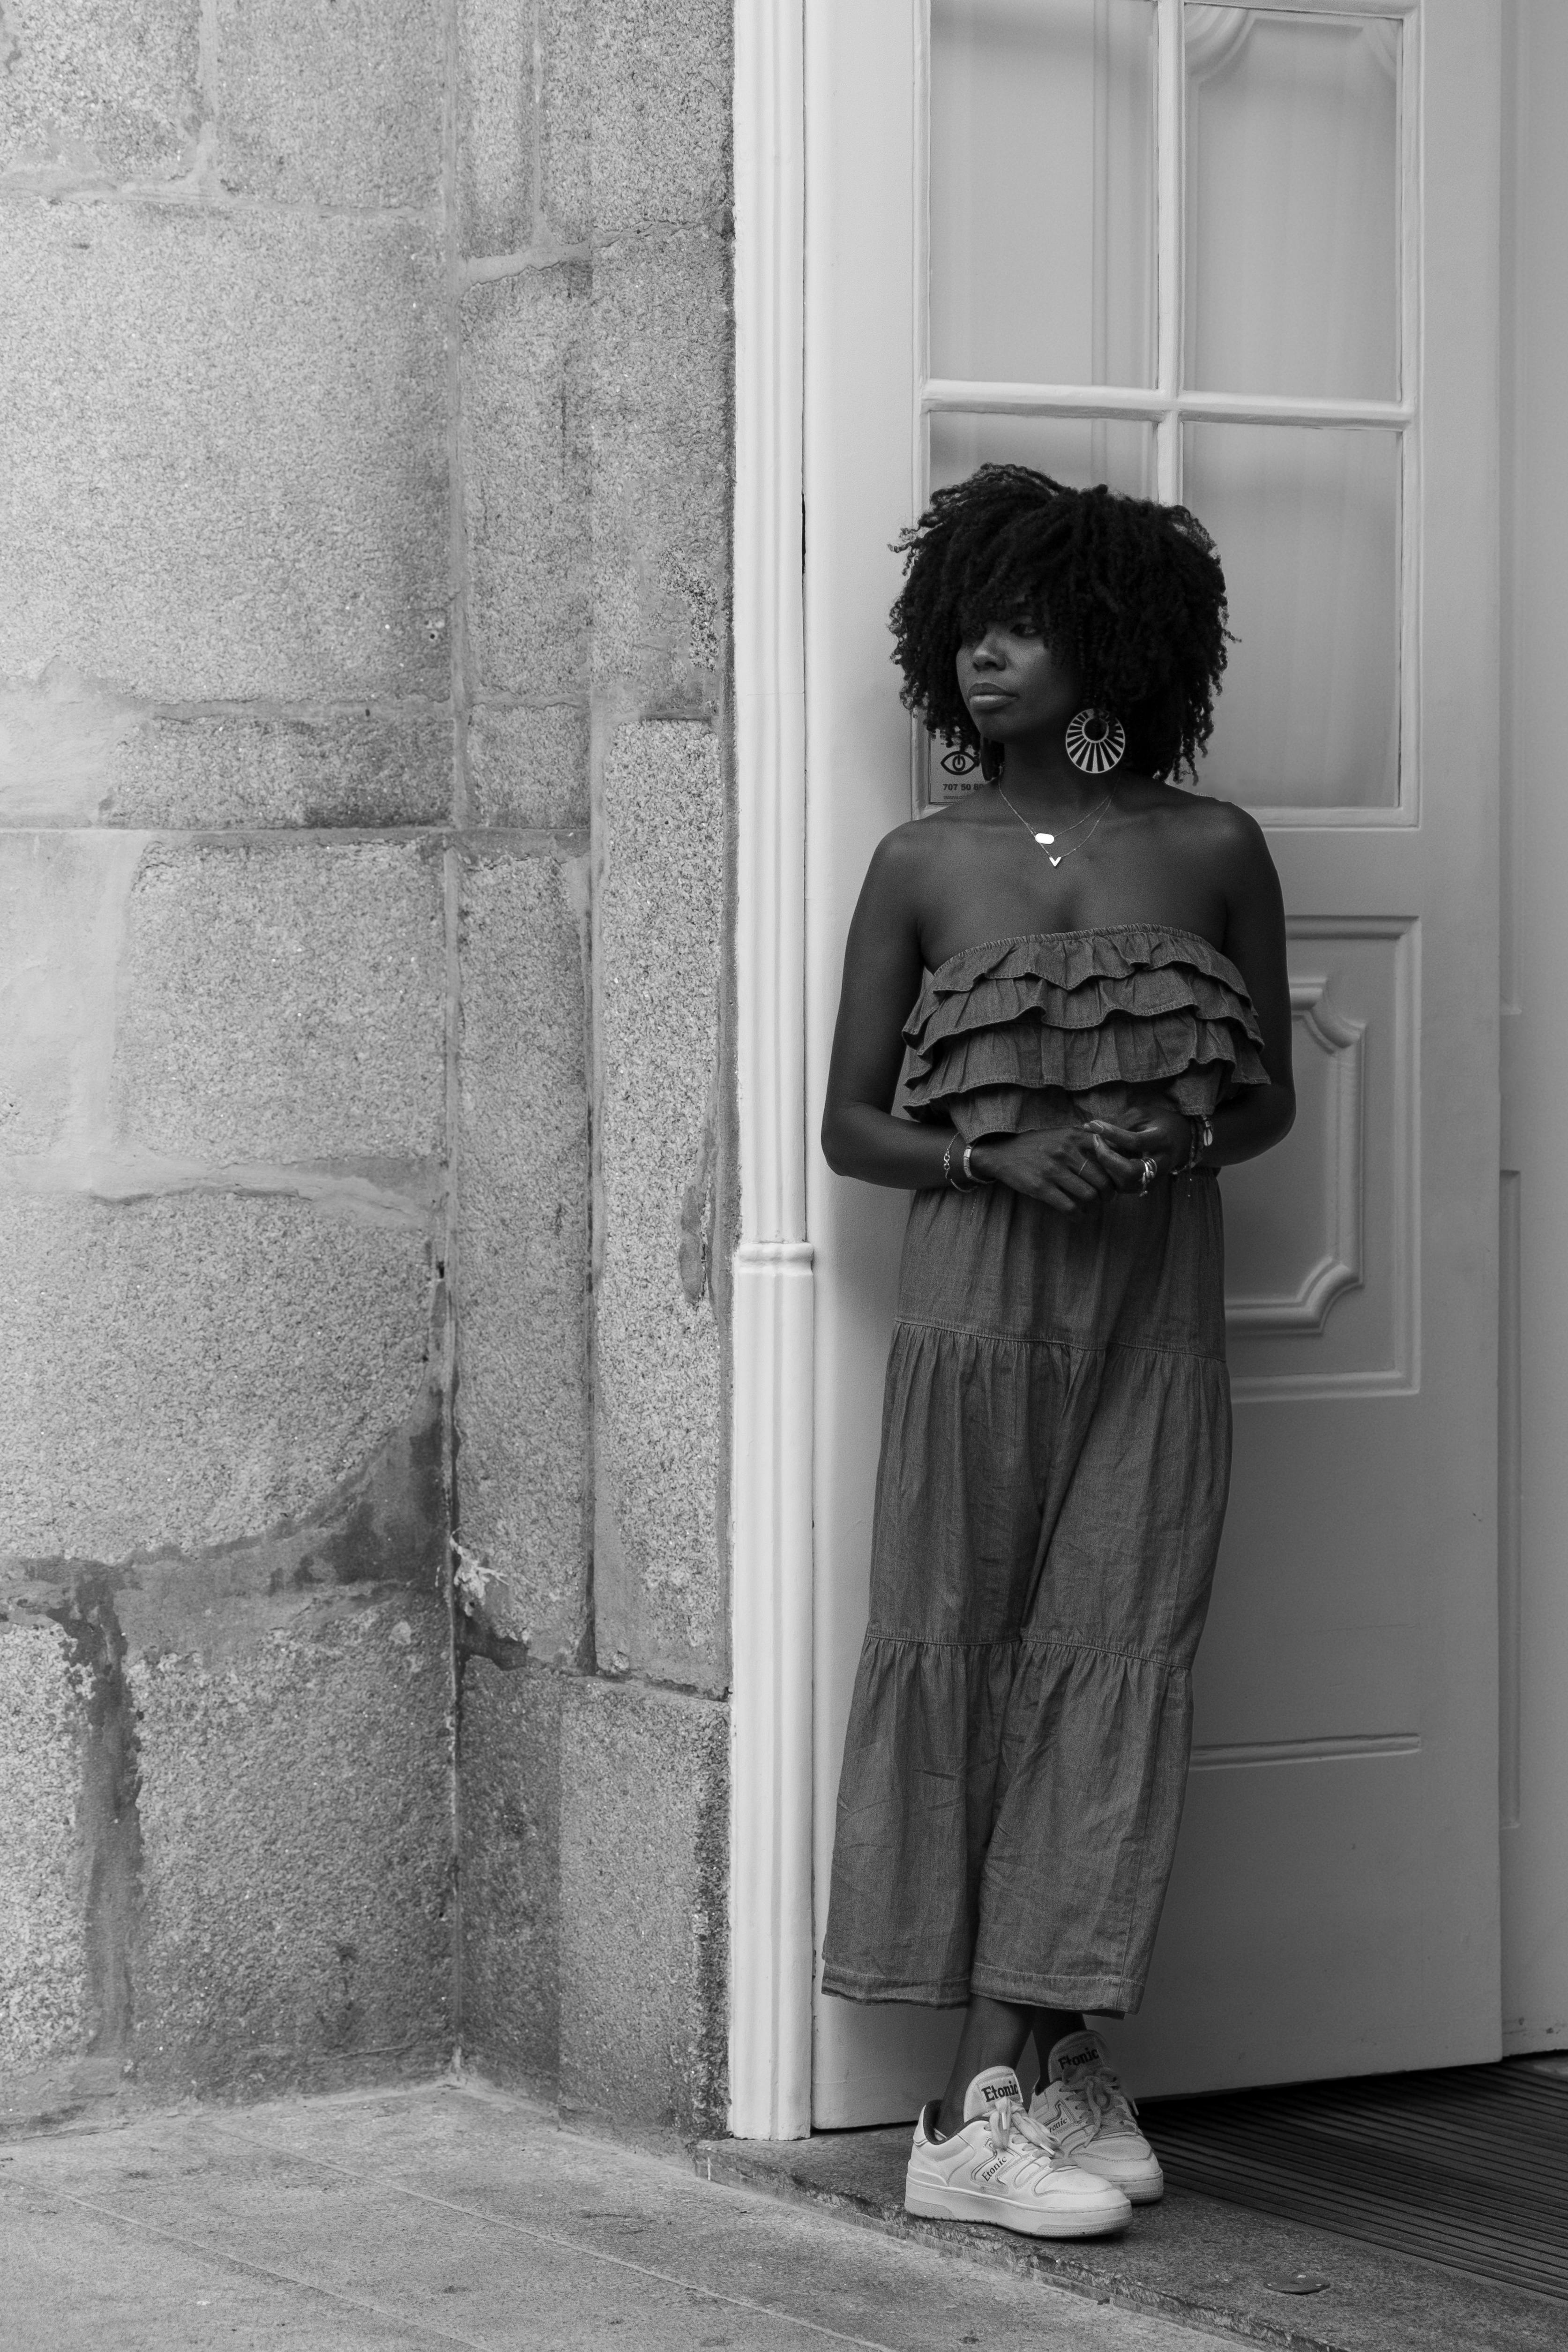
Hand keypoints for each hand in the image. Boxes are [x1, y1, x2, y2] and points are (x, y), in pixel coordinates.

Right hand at [973, 1116, 1113, 1216]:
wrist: (1001, 1152)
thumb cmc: (1036, 1145)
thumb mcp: (1062, 1133)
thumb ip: (1085, 1138)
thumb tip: (1114, 1149)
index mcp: (1075, 1136)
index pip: (1109, 1156)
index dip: (1117, 1173)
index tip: (1117, 1181)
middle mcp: (1066, 1151)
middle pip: (1102, 1180)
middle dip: (1109, 1195)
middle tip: (1107, 1200)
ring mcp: (1053, 1169)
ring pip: (1088, 1195)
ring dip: (1095, 1208)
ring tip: (1093, 1210)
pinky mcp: (1040, 1187)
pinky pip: (1069, 1207)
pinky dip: (1078, 1216)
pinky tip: (1078, 1217)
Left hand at [1082, 1100, 1191, 1195]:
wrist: (1181, 1140)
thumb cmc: (1158, 1122)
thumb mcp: (1142, 1114)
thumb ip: (1119, 1121)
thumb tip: (1089, 1127)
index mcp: (1162, 1141)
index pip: (1135, 1141)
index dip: (1112, 1133)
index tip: (1094, 1124)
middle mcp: (1160, 1163)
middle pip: (1130, 1171)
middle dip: (1107, 1158)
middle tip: (1095, 1141)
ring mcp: (1154, 1179)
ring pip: (1125, 1183)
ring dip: (1106, 1167)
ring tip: (1098, 1150)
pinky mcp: (1146, 1187)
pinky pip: (1123, 1187)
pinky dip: (1109, 1175)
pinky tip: (1103, 1161)